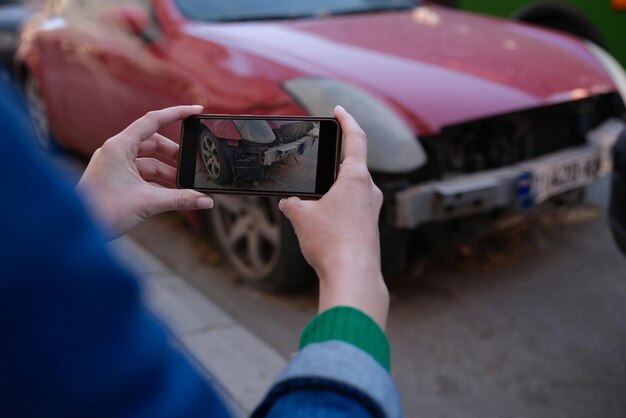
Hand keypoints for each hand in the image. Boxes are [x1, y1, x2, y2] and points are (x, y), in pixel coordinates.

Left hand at [77, 106, 213, 238]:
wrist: (77, 230)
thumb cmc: (103, 211)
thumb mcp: (148, 202)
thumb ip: (180, 199)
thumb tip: (206, 201)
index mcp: (120, 146)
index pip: (153, 120)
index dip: (177, 113)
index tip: (197, 110)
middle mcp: (116, 151)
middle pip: (154, 143)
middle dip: (175, 155)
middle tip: (193, 166)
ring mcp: (115, 165)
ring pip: (149, 161)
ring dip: (168, 172)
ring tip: (186, 187)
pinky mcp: (115, 178)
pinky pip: (142, 174)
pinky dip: (158, 182)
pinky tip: (172, 194)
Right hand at [278, 106, 388, 328]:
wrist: (352, 276)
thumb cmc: (330, 243)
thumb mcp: (301, 216)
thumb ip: (293, 203)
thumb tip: (291, 203)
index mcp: (356, 178)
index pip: (356, 138)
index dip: (346, 120)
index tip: (338, 110)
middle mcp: (370, 190)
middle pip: (352, 165)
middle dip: (332, 162)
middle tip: (316, 160)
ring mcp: (373, 210)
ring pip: (352, 189)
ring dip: (333, 189)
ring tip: (312, 200)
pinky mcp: (370, 227)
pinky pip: (353, 207)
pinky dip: (338, 206)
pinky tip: (322, 221)